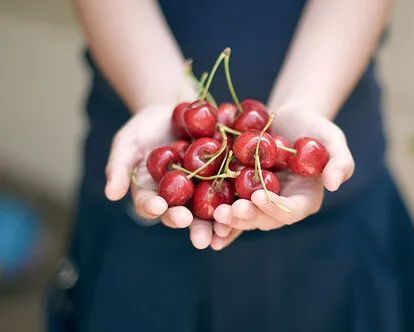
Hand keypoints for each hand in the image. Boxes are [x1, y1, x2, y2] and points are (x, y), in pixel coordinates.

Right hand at [104, 103, 233, 248]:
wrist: (177, 108)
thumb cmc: (146, 127)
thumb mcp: (128, 142)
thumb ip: (119, 167)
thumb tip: (111, 195)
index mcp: (153, 194)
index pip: (151, 207)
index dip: (155, 208)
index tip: (160, 207)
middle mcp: (179, 199)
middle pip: (185, 217)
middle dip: (193, 228)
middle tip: (199, 238)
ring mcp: (202, 190)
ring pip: (211, 211)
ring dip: (218, 224)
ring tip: (224, 231)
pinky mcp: (224, 178)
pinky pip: (232, 191)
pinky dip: (238, 200)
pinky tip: (245, 204)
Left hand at [212, 108, 353, 245]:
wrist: (287, 118)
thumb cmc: (314, 127)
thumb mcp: (332, 138)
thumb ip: (340, 161)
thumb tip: (334, 184)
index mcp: (304, 199)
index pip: (291, 211)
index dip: (274, 208)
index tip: (257, 197)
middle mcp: (282, 206)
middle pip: (265, 219)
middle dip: (246, 218)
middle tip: (227, 212)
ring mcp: (261, 202)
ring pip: (246, 217)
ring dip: (230, 220)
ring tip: (215, 214)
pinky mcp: (243, 193)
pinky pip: (231, 207)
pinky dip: (221, 217)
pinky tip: (206, 219)